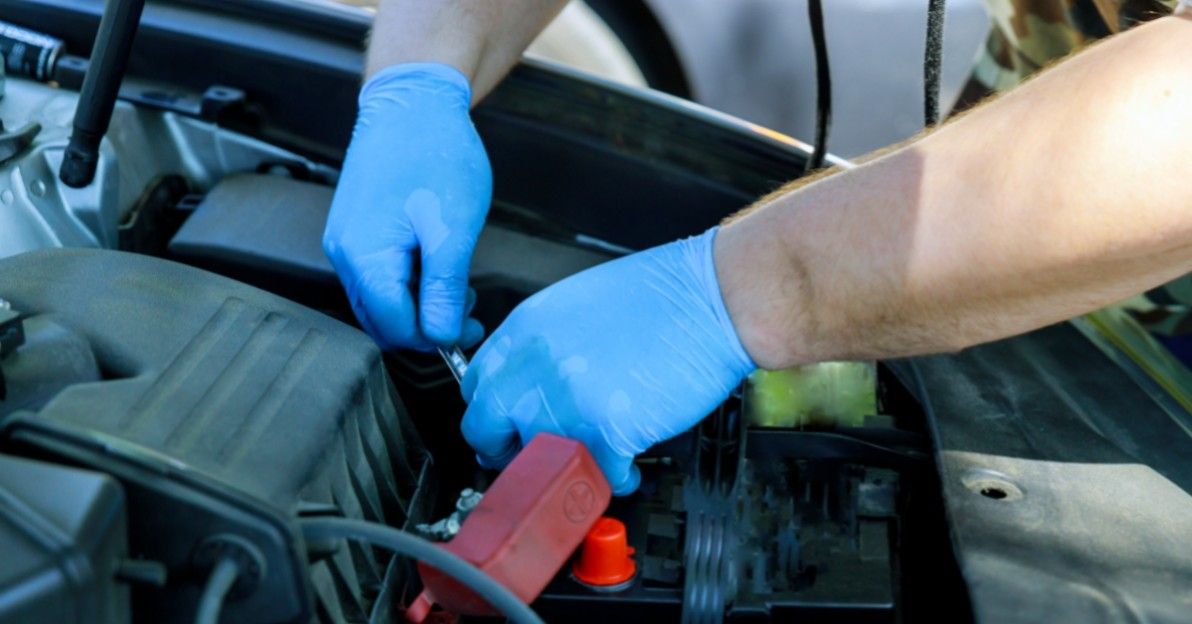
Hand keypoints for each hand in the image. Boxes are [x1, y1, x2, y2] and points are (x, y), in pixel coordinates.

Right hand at [324, 63, 490, 349]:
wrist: (412, 102)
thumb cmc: (435, 155)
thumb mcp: (452, 230)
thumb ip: (445, 288)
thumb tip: (442, 337)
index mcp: (366, 259)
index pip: (396, 329)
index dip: (435, 337)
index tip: (471, 327)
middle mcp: (344, 255)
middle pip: (383, 321)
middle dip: (427, 324)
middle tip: (467, 306)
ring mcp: (345, 242)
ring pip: (380, 301)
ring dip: (419, 304)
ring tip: (456, 281)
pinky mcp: (354, 230)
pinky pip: (377, 276)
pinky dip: (408, 282)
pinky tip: (436, 261)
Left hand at [460, 228, 756, 494]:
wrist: (716, 297)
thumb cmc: (665, 295)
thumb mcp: (579, 303)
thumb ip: (545, 346)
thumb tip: (533, 384)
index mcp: (526, 328)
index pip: (476, 385)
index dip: (493, 413)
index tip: (509, 425)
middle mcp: (535, 364)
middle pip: (485, 430)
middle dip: (510, 451)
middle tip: (537, 456)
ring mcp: (567, 400)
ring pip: (535, 462)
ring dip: (562, 469)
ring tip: (590, 462)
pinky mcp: (607, 430)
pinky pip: (594, 477)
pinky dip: (614, 480)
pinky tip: (628, 467)